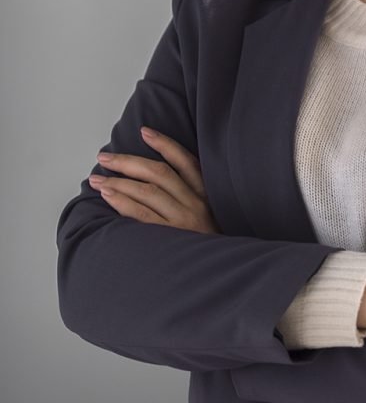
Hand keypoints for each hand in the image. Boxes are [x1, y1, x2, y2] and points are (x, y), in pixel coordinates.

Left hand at [88, 127, 219, 234]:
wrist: (223, 277)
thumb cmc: (210, 246)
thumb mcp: (211, 217)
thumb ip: (192, 199)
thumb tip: (157, 182)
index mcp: (206, 195)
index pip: (186, 161)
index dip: (165, 144)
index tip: (145, 131)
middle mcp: (195, 203)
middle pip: (159, 173)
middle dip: (129, 162)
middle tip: (105, 157)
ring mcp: (183, 220)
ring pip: (147, 191)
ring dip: (119, 182)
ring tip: (98, 178)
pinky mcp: (170, 238)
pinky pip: (141, 215)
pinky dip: (123, 202)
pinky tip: (108, 196)